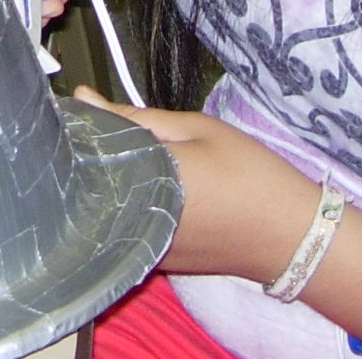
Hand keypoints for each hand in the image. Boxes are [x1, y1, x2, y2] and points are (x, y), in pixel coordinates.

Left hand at [77, 90, 306, 279]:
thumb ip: (136, 117)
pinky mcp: (156, 265)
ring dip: (102, 184)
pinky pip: (124, 229)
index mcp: (143, 183)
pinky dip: (123, 207)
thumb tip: (83, 96)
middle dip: (84, 158)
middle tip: (90, 131)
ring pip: (104, 210)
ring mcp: (144, 250)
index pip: (87, 152)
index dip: (76, 130)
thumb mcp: (198, 130)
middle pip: (89, 186)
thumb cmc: (250, 174)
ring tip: (111, 157)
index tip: (69, 111)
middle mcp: (135, 223)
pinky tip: (134, 189)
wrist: (292, 236)